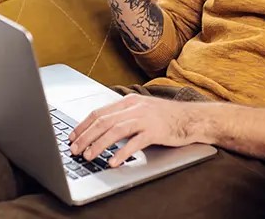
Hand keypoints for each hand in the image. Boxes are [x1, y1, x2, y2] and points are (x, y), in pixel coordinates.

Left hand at [68, 95, 202, 167]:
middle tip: (74, 150)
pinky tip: (113, 161)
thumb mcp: (141, 111)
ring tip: (89, 156)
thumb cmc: (166, 117)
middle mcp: (134, 107)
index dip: (83, 125)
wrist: (192, 118)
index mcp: (128, 102)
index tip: (72, 137)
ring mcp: (145, 118)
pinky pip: (135, 142)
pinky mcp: (155, 131)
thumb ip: (123, 117)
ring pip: (115, 130)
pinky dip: (122, 152)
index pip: (99, 112)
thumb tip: (101, 130)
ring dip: (99, 144)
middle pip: (104, 121)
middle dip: (85, 136)